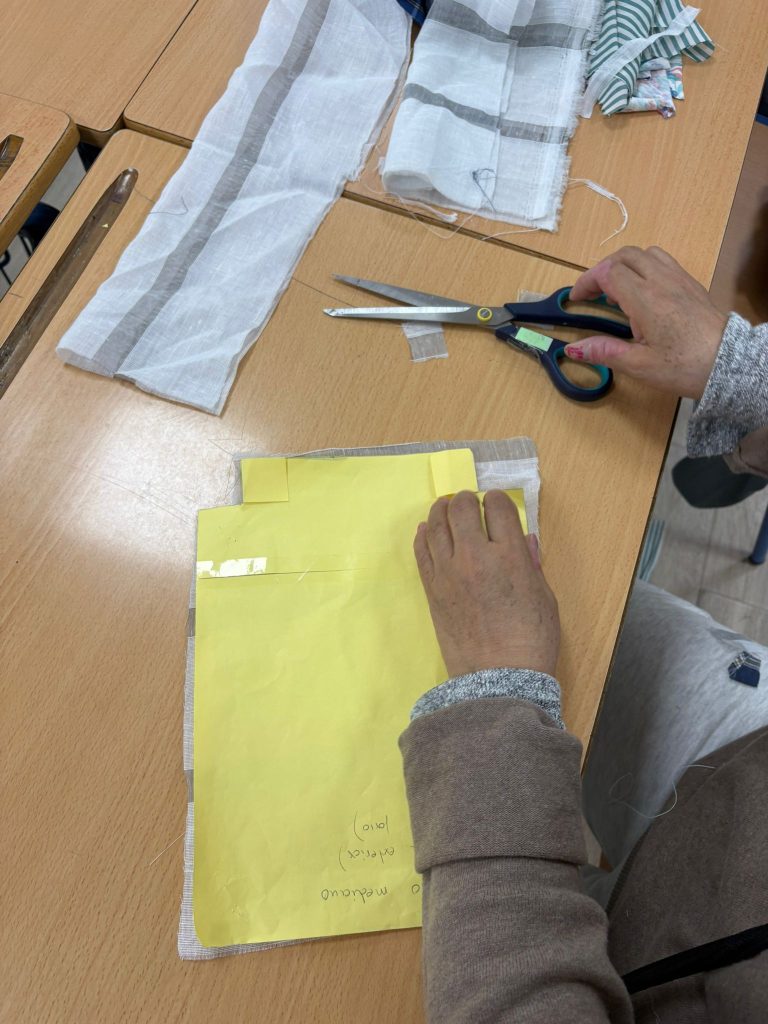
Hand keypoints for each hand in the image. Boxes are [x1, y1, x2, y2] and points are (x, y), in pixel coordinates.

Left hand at [414, 490, 559, 677]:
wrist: (499, 678)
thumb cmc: (531, 641)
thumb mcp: (544, 598)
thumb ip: (531, 564)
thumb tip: (525, 540)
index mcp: (509, 556)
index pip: (498, 508)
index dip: (497, 500)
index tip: (496, 503)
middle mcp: (475, 557)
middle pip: (461, 509)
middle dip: (466, 500)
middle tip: (468, 501)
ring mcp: (448, 572)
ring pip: (436, 525)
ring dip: (441, 510)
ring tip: (444, 506)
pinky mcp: (431, 589)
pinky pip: (421, 551)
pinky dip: (423, 535)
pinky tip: (426, 529)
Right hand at [566, 246, 727, 399]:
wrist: (728, 362)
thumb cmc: (684, 366)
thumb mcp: (640, 365)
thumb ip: (605, 352)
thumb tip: (573, 348)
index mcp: (645, 299)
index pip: (608, 272)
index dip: (587, 281)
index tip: (576, 299)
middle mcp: (661, 281)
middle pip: (625, 256)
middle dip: (602, 269)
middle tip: (593, 292)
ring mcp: (678, 278)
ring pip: (645, 253)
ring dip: (625, 264)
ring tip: (618, 288)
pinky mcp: (691, 284)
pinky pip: (663, 261)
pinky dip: (644, 267)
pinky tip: (644, 291)